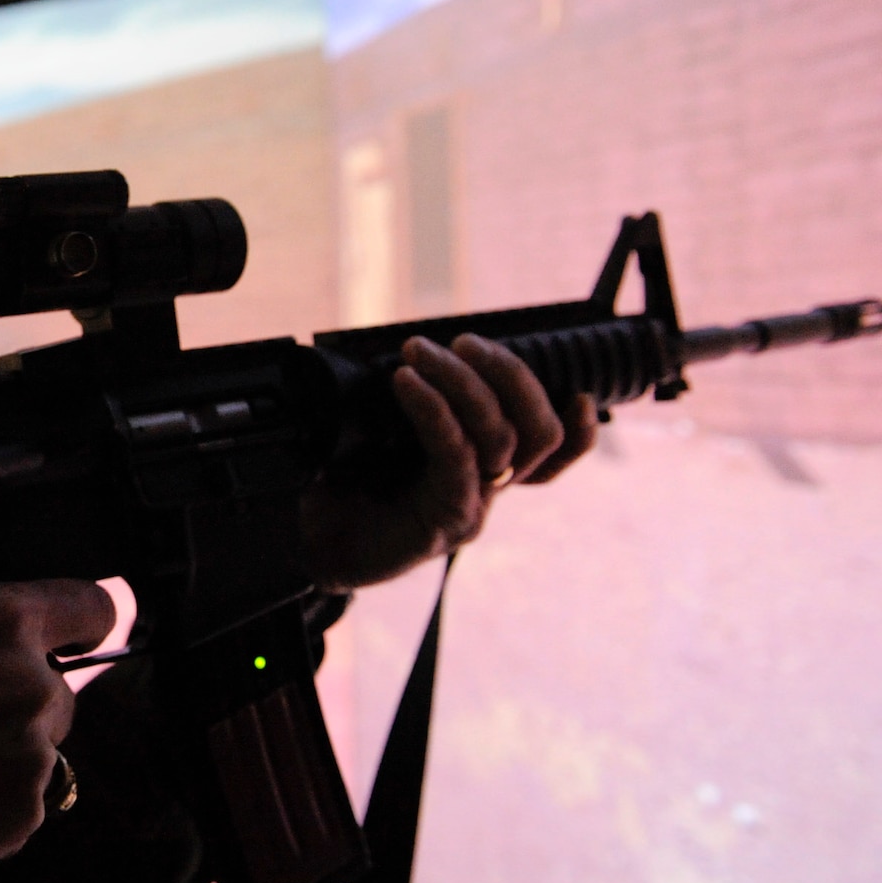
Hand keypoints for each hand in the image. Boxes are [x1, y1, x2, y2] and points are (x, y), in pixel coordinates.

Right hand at [0, 574, 112, 882]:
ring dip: (0, 756)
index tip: (70, 635)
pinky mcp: (21, 816)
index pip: (92, 606)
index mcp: (4, 621)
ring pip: (37, 751)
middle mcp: (32, 687)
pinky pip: (20, 805)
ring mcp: (32, 757)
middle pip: (57, 691)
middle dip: (17, 702)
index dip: (80, 620)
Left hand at [299, 334, 597, 590]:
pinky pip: (454, 455)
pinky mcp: (440, 521)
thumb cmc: (343, 481)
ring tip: (417, 351)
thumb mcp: (384, 429)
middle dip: (510, 373)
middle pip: (540, 433)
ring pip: (501, 437)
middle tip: (460, 341)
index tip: (578, 390)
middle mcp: (487, 490)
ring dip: (463, 380)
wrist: (302, 541)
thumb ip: (418, 399)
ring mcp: (468, 507)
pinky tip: (405, 381)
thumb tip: (420, 347)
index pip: (554, 453)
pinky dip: (434, 409)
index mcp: (485, 468)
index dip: (579, 428)